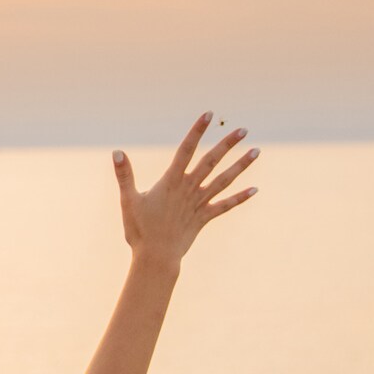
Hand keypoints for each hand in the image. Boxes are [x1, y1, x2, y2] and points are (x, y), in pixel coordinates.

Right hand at [114, 112, 259, 264]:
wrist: (156, 258)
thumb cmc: (140, 231)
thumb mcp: (128, 201)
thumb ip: (124, 175)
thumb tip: (117, 152)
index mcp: (171, 182)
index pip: (186, 150)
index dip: (197, 131)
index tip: (209, 115)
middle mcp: (189, 189)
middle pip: (211, 162)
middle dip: (228, 145)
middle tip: (244, 130)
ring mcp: (199, 203)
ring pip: (224, 181)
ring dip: (240, 166)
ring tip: (257, 151)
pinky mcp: (204, 218)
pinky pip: (225, 206)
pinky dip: (239, 198)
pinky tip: (254, 189)